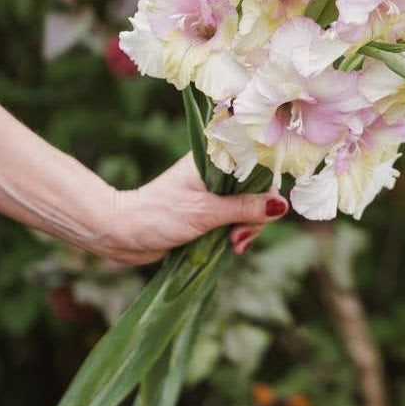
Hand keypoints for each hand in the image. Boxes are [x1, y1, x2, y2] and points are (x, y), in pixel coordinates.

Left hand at [100, 154, 287, 264]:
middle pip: (255, 189)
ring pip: (247, 207)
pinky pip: (234, 219)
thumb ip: (244, 209)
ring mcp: (212, 192)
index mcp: (213, 158)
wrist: (122, 234)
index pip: (256, 163)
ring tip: (234, 245)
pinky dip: (236, 232)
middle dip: (255, 215)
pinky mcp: (208, 211)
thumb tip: (282, 206)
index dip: (267, 186)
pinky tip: (232, 246)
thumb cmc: (158, 215)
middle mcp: (215, 171)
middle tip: (240, 237)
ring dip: (246, 228)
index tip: (265, 211)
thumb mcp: (206, 213)